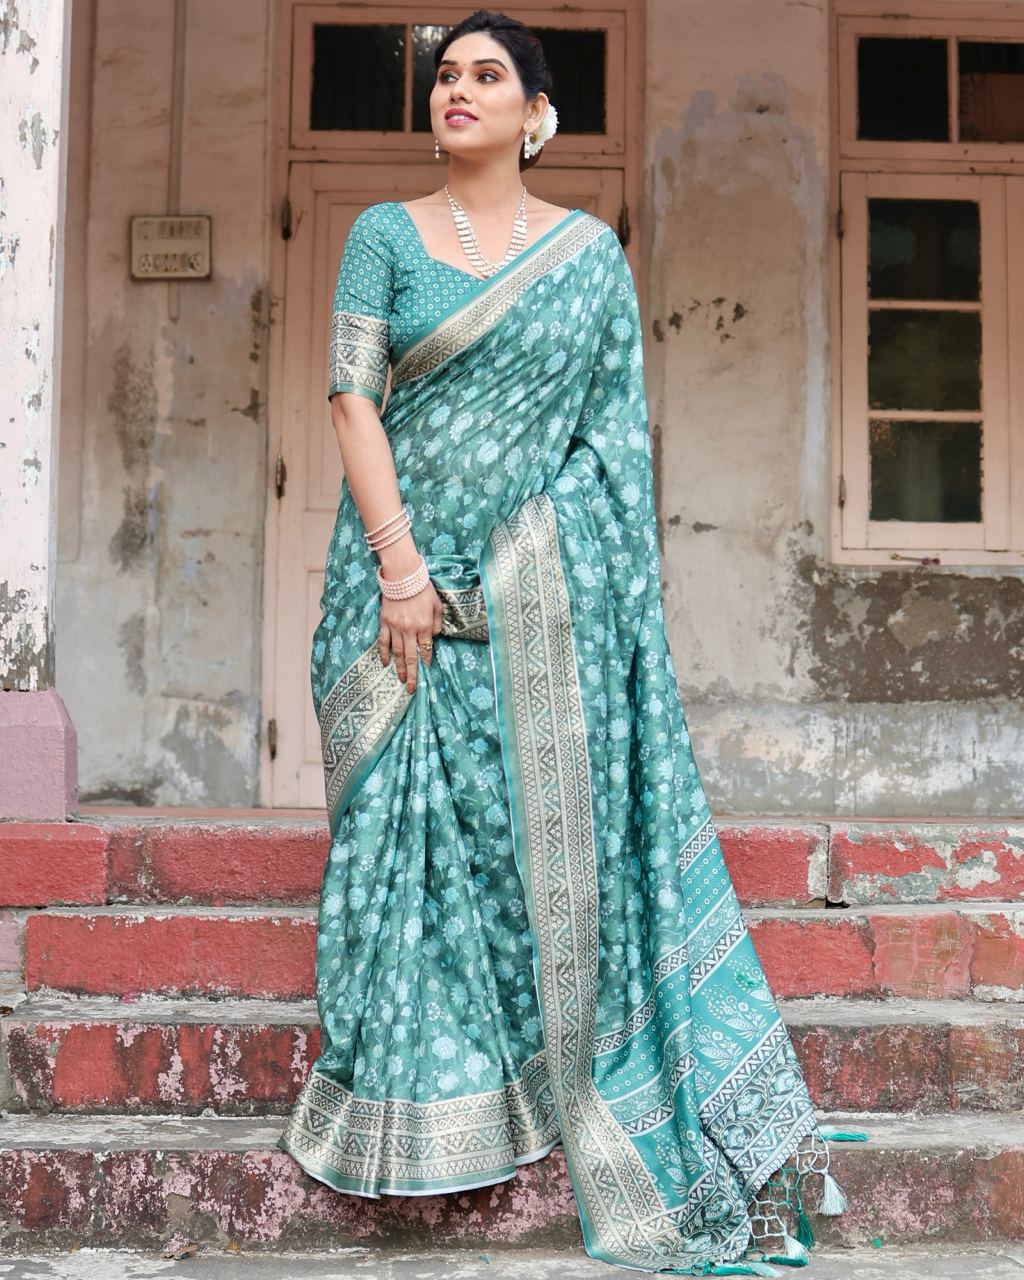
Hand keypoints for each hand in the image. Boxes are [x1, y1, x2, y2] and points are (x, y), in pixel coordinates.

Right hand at [379, 579, 443, 693]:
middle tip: (412, 689)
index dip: (426, 661)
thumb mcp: (437, 604)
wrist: (402, 575)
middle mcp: (410, 630)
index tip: (426, 670)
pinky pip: (384, 642)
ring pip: (396, 653)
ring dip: (399, 668)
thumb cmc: (422, 588)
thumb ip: (438, 622)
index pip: (426, 649)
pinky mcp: (384, 622)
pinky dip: (384, 654)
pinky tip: (385, 663)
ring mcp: (395, 627)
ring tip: (401, 680)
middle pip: (410, 657)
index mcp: (425, 626)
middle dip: (413, 674)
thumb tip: (434, 636)